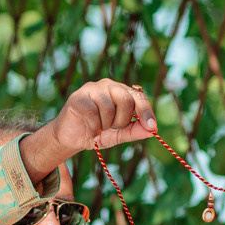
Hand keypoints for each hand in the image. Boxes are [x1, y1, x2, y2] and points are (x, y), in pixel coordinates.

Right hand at [18, 79, 156, 182]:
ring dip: (105, 125)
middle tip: (111, 128)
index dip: (146, 111)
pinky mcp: (78, 97)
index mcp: (121, 92)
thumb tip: (153, 131)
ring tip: (98, 128)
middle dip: (121, 121)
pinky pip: (92, 114)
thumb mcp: (119, 135)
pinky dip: (93, 128)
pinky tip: (90, 131)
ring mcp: (92, 89)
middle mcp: (108, 86)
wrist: (72, 138)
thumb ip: (135, 131)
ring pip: (108, 108)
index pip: (138, 96)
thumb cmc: (97, 132)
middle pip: (125, 100)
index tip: (152, 127)